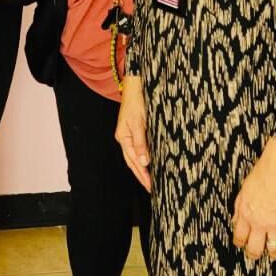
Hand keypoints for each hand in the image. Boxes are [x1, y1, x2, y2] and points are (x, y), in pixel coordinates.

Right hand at [115, 74, 151, 191]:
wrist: (136, 86)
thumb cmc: (136, 102)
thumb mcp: (139, 123)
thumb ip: (141, 143)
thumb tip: (144, 162)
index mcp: (123, 137)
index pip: (133, 161)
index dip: (142, 175)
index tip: (150, 186)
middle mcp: (124, 138)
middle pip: (132, 162)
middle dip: (141, 176)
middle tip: (151, 189)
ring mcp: (129, 134)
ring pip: (134, 157)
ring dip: (142, 169)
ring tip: (150, 181)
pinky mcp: (135, 130)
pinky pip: (139, 149)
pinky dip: (144, 158)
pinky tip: (149, 163)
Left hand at [232, 138, 275, 260]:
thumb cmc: (260, 175)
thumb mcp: (243, 191)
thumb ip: (239, 208)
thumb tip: (235, 220)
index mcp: (245, 214)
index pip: (239, 236)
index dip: (240, 243)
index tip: (241, 246)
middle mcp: (259, 222)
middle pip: (255, 247)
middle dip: (254, 254)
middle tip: (255, 256)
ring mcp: (275, 224)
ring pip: (274, 249)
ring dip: (274, 253)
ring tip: (275, 255)